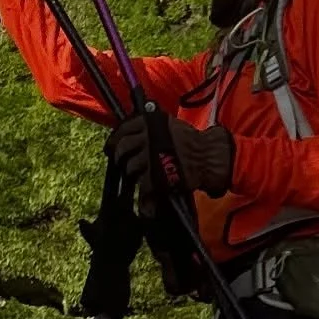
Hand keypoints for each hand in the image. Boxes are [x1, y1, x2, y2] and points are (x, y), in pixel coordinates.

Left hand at [112, 113, 234, 197]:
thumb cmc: (192, 142)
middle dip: (119, 156)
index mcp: (150, 123)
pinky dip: (143, 193)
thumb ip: (152, 127)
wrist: (207, 157)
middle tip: (120, 163)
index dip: (114, 138)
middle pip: (123, 147)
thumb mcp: (170, 125)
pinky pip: (142, 184)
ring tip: (135, 176)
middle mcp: (148, 137)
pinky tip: (145, 196)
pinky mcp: (156, 175)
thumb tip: (136, 132)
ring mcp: (151, 156)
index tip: (111, 146)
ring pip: (130, 166)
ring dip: (131, 173)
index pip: (124, 128)